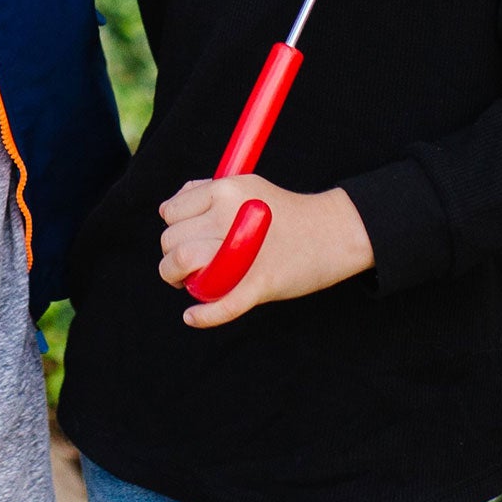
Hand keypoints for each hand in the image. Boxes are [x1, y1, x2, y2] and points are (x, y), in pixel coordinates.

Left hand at [158, 174, 374, 328]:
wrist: (332, 231)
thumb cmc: (284, 210)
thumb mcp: (245, 185)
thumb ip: (206, 191)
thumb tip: (170, 208)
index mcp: (224, 191)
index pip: (171, 212)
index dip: (172, 227)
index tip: (183, 237)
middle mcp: (228, 216)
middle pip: (173, 240)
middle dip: (170, 256)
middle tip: (184, 265)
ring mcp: (243, 250)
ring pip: (183, 264)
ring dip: (174, 278)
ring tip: (187, 283)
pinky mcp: (260, 282)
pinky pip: (223, 303)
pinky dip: (203, 315)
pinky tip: (191, 316)